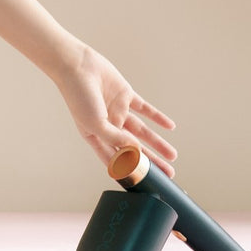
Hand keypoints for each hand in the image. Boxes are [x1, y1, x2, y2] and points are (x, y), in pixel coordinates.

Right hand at [55, 45, 177, 176]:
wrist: (77, 67)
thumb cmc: (78, 97)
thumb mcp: (95, 124)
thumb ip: (116, 138)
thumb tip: (136, 150)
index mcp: (95, 136)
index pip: (116, 159)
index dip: (130, 171)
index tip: (144, 183)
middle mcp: (108, 126)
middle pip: (134, 148)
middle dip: (151, 162)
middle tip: (167, 174)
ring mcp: (118, 111)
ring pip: (143, 132)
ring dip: (157, 143)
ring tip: (173, 155)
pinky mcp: (126, 96)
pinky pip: (145, 109)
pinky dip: (157, 117)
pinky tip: (169, 126)